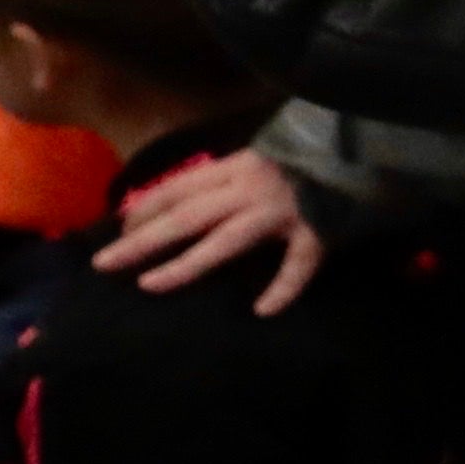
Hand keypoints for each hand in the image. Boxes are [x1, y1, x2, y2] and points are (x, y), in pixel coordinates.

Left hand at [98, 146, 320, 314]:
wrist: (360, 152)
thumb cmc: (303, 162)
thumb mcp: (256, 161)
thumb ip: (224, 181)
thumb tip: (176, 206)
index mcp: (234, 167)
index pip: (176, 189)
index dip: (142, 210)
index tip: (116, 231)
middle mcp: (250, 187)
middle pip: (187, 216)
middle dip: (143, 239)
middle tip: (104, 263)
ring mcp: (282, 210)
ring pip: (227, 241)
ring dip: (187, 264)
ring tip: (150, 285)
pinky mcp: (316, 230)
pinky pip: (297, 263)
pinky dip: (283, 288)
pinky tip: (263, 311)